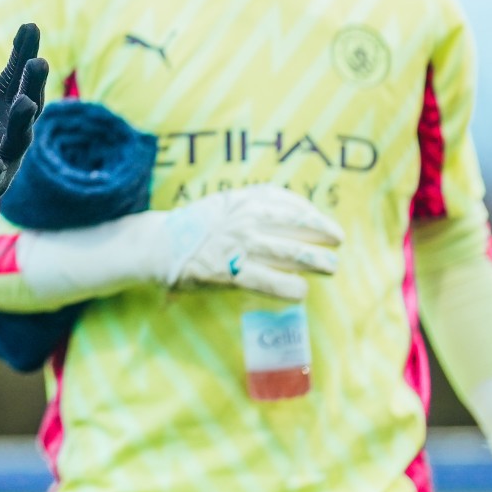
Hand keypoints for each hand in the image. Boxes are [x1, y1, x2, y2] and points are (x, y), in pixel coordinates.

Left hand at [0, 23, 48, 231]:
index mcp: (3, 108)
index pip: (18, 77)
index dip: (25, 53)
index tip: (30, 25)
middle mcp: (10, 134)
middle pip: (27, 109)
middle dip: (33, 86)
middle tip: (37, 63)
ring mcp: (1, 164)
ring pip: (16, 145)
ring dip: (21, 125)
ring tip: (24, 103)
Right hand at [10, 185, 341, 302]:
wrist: (153, 246)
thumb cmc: (188, 230)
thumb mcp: (218, 207)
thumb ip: (247, 209)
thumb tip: (282, 217)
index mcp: (238, 199)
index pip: (282, 199)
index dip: (308, 210)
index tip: (324, 221)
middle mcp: (241, 218)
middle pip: (292, 224)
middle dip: (319, 232)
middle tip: (339, 242)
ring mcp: (235, 245)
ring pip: (285, 251)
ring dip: (312, 260)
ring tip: (332, 268)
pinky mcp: (227, 271)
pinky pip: (264, 279)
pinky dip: (286, 286)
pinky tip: (301, 292)